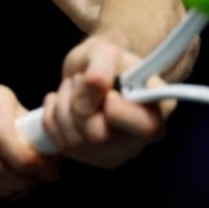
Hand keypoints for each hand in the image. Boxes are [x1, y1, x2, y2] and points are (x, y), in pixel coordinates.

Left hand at [38, 35, 175, 168]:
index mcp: (156, 113)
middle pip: (99, 136)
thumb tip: (90, 93)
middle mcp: (137, 142)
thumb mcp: (106, 50)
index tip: (109, 92)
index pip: (145, 128)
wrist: (93, 70)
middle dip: (80, 101)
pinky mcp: (85, 157)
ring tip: (74, 87)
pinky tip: (65, 102)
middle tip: (83, 80)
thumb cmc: (108, 61)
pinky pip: (57, 142)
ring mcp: (110, 154)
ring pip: (73, 140)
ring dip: (64, 104)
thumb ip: (101, 67)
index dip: (118, 108)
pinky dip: (52, 115)